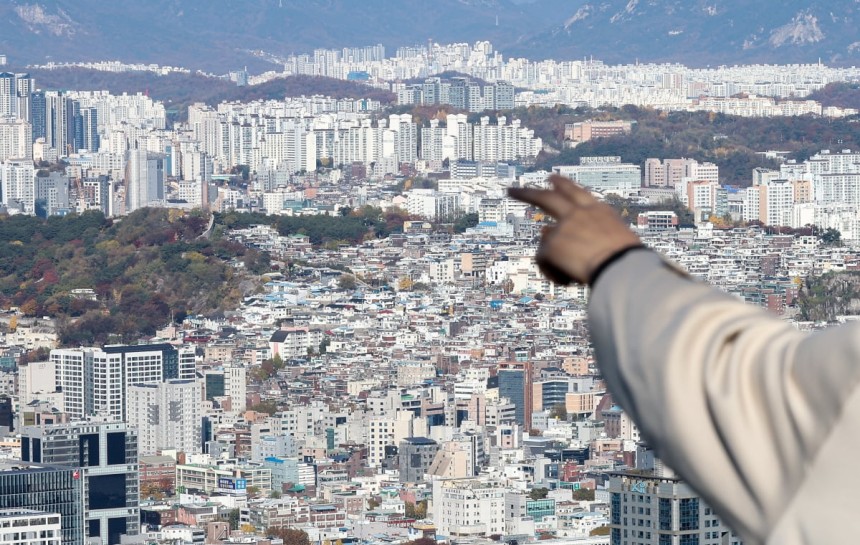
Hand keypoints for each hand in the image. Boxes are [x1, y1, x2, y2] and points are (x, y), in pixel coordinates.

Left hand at [508, 175, 641, 284]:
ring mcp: (563, 227)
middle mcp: (578, 214)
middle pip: (546, 197)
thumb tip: (544, 230)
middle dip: (527, 194)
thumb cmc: (624, 261)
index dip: (562, 184)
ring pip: (546, 242)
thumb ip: (581, 232)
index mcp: (597, 211)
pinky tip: (570, 280)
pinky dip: (554, 273)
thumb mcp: (611, 239)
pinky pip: (544, 262)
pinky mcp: (552, 244)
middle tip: (511, 191)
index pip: (575, 191)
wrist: (623, 269)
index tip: (551, 178)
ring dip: (551, 259)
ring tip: (571, 275)